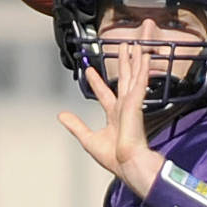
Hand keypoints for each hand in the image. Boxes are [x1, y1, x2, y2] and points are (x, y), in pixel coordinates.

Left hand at [58, 43, 163, 197]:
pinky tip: (145, 56)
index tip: (90, 70)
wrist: (128, 163)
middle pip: (124, 78)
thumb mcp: (88, 139)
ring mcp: (131, 103)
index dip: (96, 81)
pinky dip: (143, 68)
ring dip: (136, 59)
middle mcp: (124, 107)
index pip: (104, 93)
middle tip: (124, 46)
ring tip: (136, 43)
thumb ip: (76, 126)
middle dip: (125, 62)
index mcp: (114, 115)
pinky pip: (140, 81)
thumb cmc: (114, 157)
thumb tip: (61, 116)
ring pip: (134, 75)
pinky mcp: (136, 103)